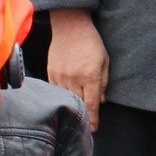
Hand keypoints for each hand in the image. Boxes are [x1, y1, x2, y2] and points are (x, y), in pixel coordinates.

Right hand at [46, 8, 107, 130]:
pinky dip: (60, 96)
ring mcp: (60, 76)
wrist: (70, 26)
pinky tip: (63, 99)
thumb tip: (101, 102)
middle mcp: (74, 78)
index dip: (92, 119)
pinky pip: (55, 91)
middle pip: (77, 104)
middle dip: (82, 116)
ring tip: (73, 114)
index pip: (91, 104)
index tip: (93, 129)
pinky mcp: (51, 72)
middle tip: (84, 125)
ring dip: (70, 107)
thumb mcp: (104, 61)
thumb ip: (103, 83)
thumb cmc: (91, 42)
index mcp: (90, 76)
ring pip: (65, 99)